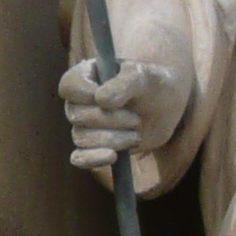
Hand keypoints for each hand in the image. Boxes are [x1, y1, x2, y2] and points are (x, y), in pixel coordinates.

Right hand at [59, 57, 185, 175]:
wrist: (167, 107)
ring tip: (137, 135)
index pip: (69, 86)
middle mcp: (80, 101)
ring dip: (112, 139)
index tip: (107, 99)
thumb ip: (124, 83)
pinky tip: (113, 157)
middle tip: (136, 119)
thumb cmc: (153, 84)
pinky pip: (79, 158)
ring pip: (81, 138)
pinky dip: (92, 159)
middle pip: (77, 115)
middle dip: (109, 120)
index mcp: (86, 76)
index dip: (84, 94)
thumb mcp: (144, 77)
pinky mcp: (94, 147)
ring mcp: (85, 125)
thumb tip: (100, 100)